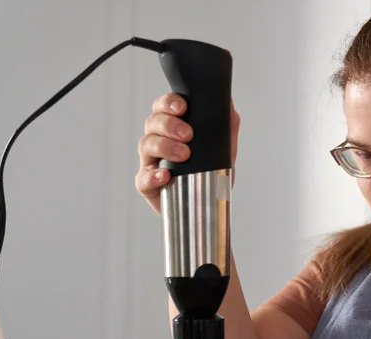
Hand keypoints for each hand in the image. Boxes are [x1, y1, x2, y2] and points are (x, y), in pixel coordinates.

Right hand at [134, 93, 240, 213]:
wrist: (209, 205)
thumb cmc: (210, 171)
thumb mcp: (224, 147)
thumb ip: (227, 124)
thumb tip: (228, 102)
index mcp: (171, 128)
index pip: (163, 107)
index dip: (168, 103)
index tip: (183, 107)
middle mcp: (157, 141)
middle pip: (152, 123)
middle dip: (168, 125)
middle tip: (187, 134)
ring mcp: (150, 163)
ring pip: (146, 145)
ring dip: (163, 146)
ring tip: (184, 155)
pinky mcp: (147, 185)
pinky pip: (143, 179)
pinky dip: (153, 176)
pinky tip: (165, 176)